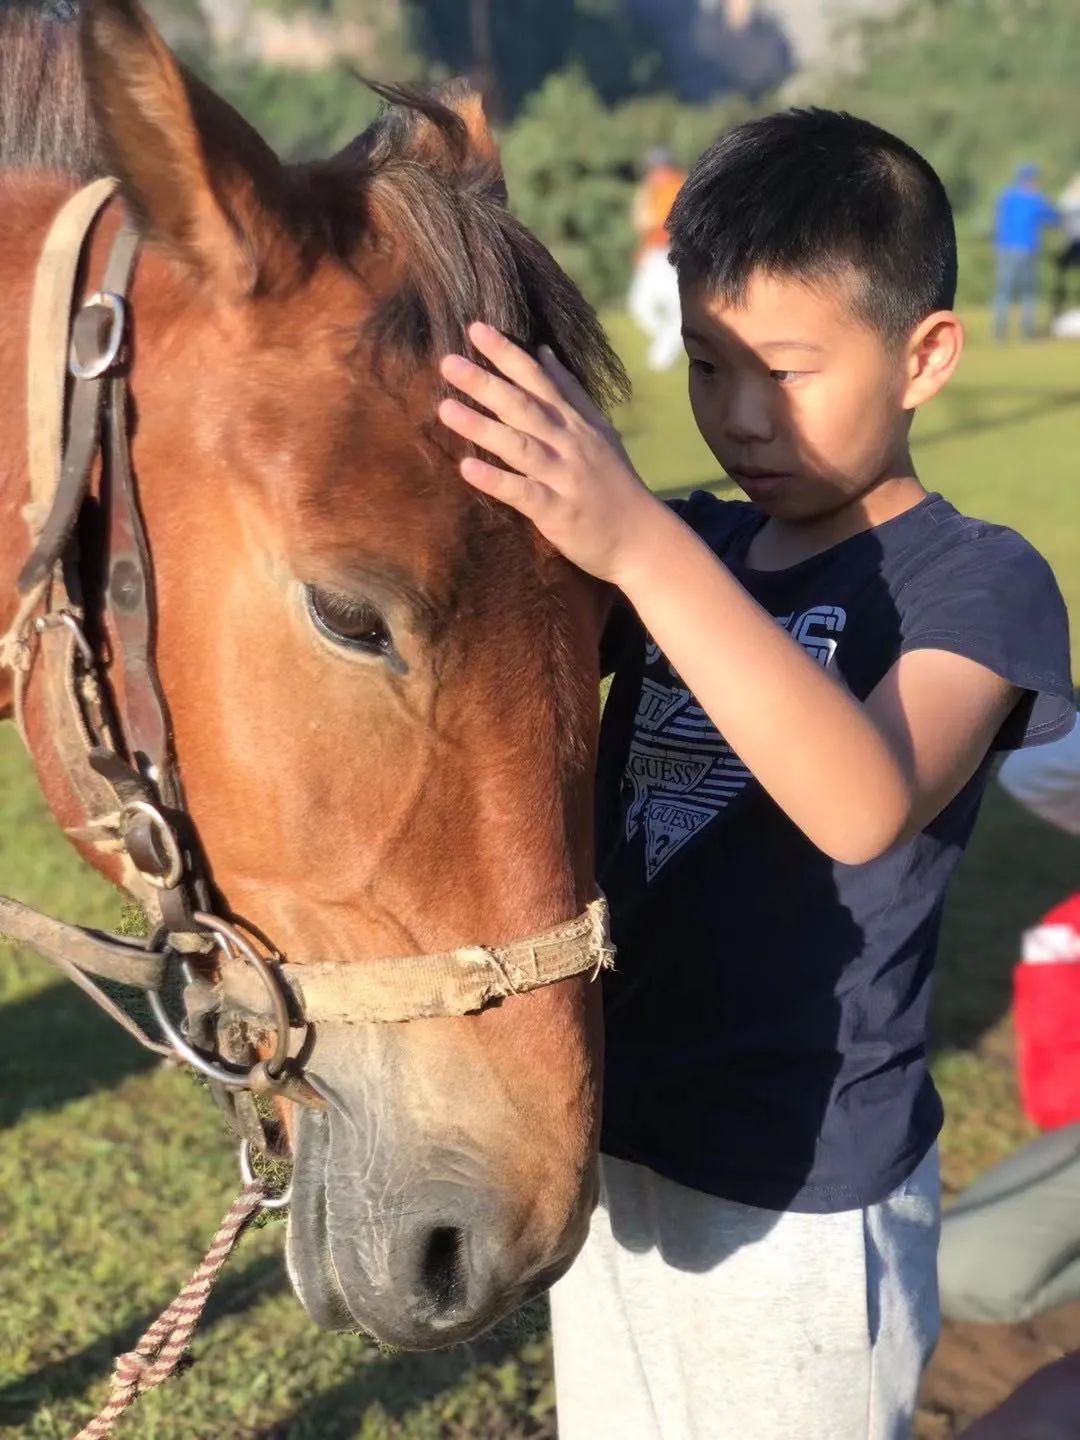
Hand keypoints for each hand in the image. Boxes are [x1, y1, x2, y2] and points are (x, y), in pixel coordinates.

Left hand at [437, 322, 661, 585]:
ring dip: (482, 427)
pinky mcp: (558, 511)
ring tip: (445, 409)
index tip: (476, 329)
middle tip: (447, 362)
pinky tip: (466, 468)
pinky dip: (496, 480)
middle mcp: (569, 443)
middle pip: (523, 406)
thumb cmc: (613, 482)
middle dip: (486, 383)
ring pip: (519, 446)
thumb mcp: (597, 428)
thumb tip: (543, 351)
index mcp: (575, 421)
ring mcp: (564, 476)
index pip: (538, 379)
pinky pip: (523, 493)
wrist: (641, 536)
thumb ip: (569, 391)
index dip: (507, 353)